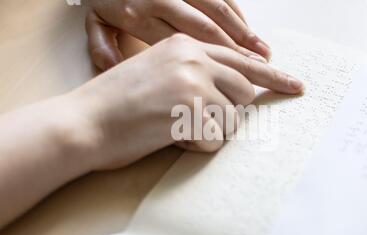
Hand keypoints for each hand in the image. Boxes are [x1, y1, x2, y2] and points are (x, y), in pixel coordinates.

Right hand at [71, 34, 302, 170]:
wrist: (84, 121)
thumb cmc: (119, 103)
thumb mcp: (159, 73)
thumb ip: (197, 74)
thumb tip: (233, 93)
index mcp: (186, 45)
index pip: (243, 60)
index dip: (273, 76)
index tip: (295, 85)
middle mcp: (194, 57)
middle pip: (244, 91)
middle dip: (226, 111)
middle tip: (194, 119)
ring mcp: (194, 81)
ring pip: (232, 118)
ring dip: (207, 130)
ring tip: (172, 126)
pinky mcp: (190, 109)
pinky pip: (215, 139)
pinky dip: (195, 145)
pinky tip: (167, 136)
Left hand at [85, 0, 270, 70]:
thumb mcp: (95, 24)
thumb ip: (102, 49)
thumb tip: (116, 70)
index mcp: (140, 16)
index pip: (186, 46)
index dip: (214, 66)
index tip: (234, 84)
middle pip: (208, 30)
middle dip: (237, 54)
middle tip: (260, 73)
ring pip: (219, 11)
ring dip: (245, 34)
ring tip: (264, 55)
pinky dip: (238, 15)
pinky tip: (250, 32)